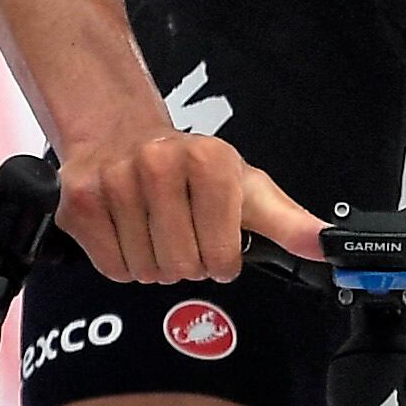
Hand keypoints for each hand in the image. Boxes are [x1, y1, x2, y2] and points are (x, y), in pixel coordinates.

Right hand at [57, 127, 326, 285]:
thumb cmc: (194, 169)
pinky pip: (111, 268)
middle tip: (182, 231)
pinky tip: (128, 230)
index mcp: (211, 160)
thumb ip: (290, 222)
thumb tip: (326, 246)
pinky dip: (122, 262)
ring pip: (145, 271)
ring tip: (154, 227)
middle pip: (182, 267)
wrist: (123, 134)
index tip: (217, 238)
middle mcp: (161, 163)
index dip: (222, 259)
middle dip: (187, 261)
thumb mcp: (248, 188)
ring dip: (154, 263)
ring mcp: (115, 181)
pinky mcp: (78, 201)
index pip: (222, 257)